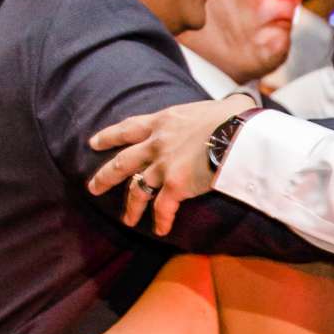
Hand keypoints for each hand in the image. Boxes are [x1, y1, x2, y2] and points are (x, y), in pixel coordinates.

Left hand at [88, 94, 254, 234]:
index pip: (128, 128)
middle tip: (92, 187)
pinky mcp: (176, 185)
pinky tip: (160, 230)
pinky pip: (162, 208)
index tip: (93, 143)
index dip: (108, 136)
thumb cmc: (237, 117)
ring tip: (126, 220)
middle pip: (121, 162)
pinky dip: (161, 221)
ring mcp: (163, 165)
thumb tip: (240, 103)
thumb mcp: (218, 104)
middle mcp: (157, 143)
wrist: (241, 132)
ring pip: (137, 190)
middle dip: (104, 176)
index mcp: (164, 121)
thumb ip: (219, 107)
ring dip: (130, 207)